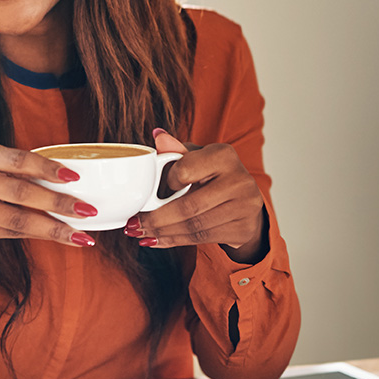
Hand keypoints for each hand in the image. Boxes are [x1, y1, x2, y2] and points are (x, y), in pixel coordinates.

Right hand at [0, 143, 96, 276]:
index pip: (19, 160)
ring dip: (54, 229)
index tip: (74, 176)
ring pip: (19, 220)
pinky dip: (37, 235)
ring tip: (81, 235)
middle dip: (59, 204)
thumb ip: (11, 169)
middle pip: (23, 194)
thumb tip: (61, 179)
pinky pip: (11, 234)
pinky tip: (59, 237)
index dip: (48, 168)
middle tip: (87, 210)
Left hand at [123, 130, 268, 263]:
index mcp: (224, 155)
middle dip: (156, 219)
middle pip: (188, 206)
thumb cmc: (212, 174)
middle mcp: (239, 180)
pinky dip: (176, 241)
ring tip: (141, 235)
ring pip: (194, 226)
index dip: (166, 182)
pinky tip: (159, 240)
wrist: (244, 199)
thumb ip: (175, 151)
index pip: (184, 171)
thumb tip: (158, 136)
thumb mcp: (196, 158)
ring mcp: (245, 207)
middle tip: (133, 225)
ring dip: (163, 233)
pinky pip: (203, 239)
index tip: (151, 191)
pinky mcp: (244, 229)